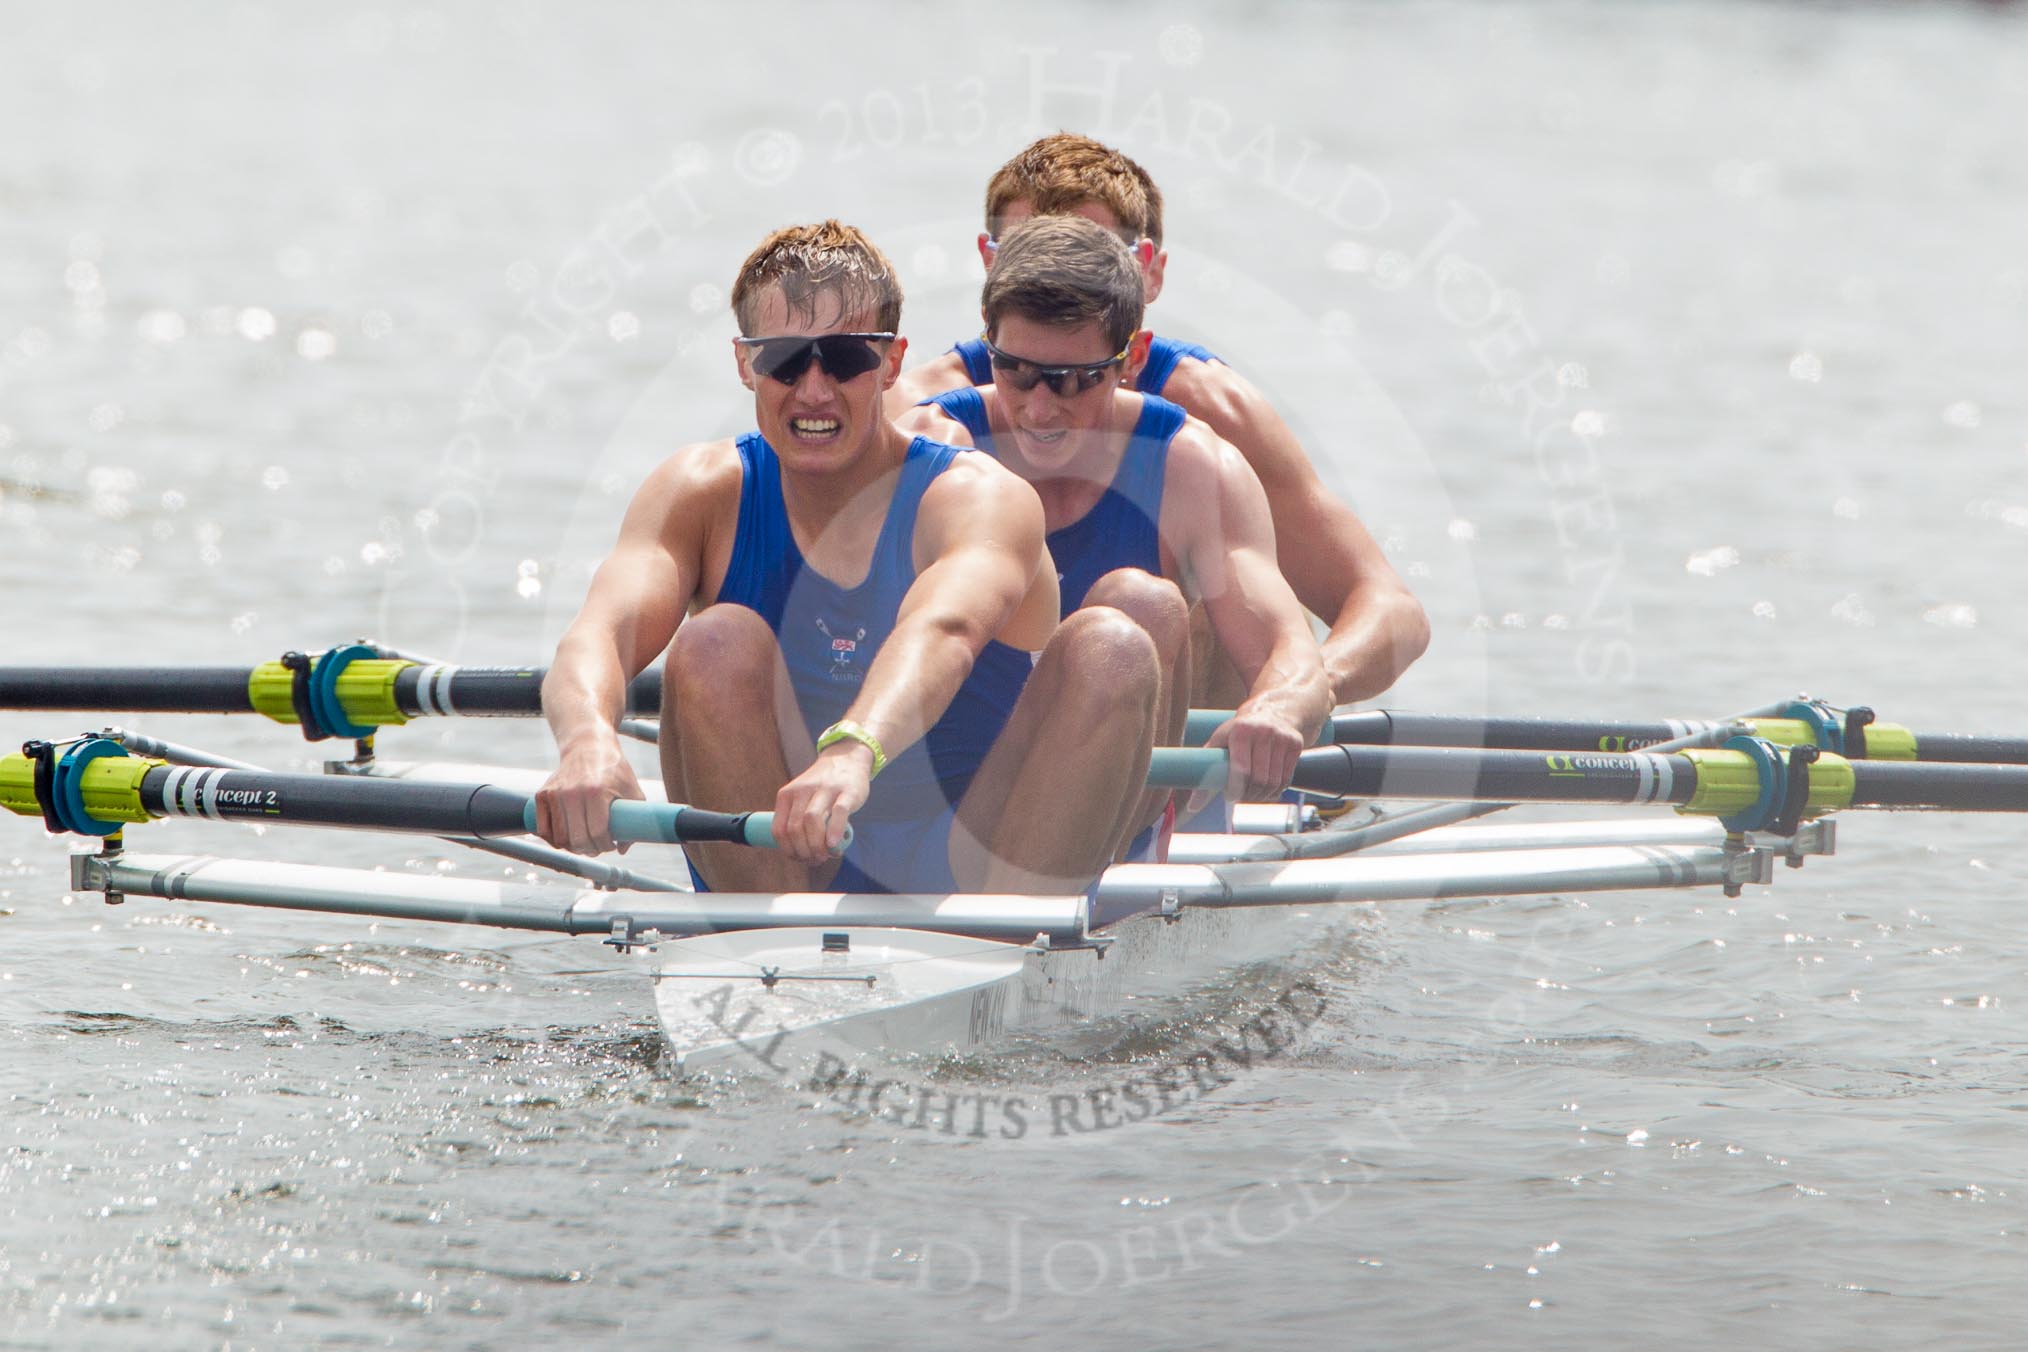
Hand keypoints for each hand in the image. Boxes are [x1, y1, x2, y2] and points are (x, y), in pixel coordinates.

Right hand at [532, 737, 644, 855]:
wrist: (588, 746)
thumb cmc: (614, 771)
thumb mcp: (632, 790)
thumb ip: (635, 819)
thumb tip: (622, 850)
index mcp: (596, 791)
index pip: (597, 832)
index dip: (605, 845)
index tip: (612, 845)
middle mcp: (572, 792)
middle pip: (577, 839)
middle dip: (590, 850)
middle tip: (598, 847)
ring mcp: (555, 793)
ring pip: (559, 838)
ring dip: (572, 848)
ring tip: (584, 844)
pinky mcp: (542, 794)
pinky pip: (543, 829)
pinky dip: (553, 840)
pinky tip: (566, 840)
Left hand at [772, 743, 872, 864]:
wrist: (846, 758)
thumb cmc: (823, 786)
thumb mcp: (801, 796)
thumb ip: (797, 819)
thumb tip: (799, 853)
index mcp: (788, 794)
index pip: (779, 829)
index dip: (788, 850)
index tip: (798, 858)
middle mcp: (803, 790)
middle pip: (795, 828)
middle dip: (803, 851)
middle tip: (814, 860)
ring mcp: (826, 790)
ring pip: (812, 821)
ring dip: (816, 845)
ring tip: (824, 855)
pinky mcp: (847, 791)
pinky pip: (838, 813)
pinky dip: (833, 831)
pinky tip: (833, 845)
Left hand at [1204, 705, 1305, 804]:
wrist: (1273, 710)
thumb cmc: (1239, 731)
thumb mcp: (1220, 741)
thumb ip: (1206, 770)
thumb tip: (1192, 806)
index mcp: (1241, 731)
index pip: (1241, 769)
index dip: (1235, 789)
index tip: (1229, 796)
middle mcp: (1263, 732)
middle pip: (1258, 779)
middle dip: (1247, 795)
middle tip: (1239, 796)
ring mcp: (1282, 738)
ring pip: (1274, 782)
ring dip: (1261, 796)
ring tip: (1251, 794)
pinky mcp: (1295, 744)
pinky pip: (1286, 779)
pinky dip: (1275, 790)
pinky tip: (1265, 789)